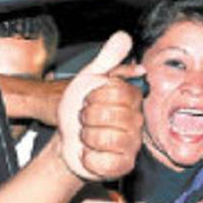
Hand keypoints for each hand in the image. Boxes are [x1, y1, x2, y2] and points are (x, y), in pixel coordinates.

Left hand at [56, 31, 143, 179]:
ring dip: (86, 138)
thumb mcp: (89, 78)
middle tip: (85, 120)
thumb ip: (107, 58)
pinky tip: (90, 154)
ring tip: (87, 137)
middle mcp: (136, 122)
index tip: (88, 100)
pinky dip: (89, 159)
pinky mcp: (123, 166)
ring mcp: (132, 146)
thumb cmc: (79, 109)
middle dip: (86, 118)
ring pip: (105, 139)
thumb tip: (124, 36)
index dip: (93, 96)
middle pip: (108, 115)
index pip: (115, 92)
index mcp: (132, 99)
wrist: (66, 139)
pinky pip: (105, 162)